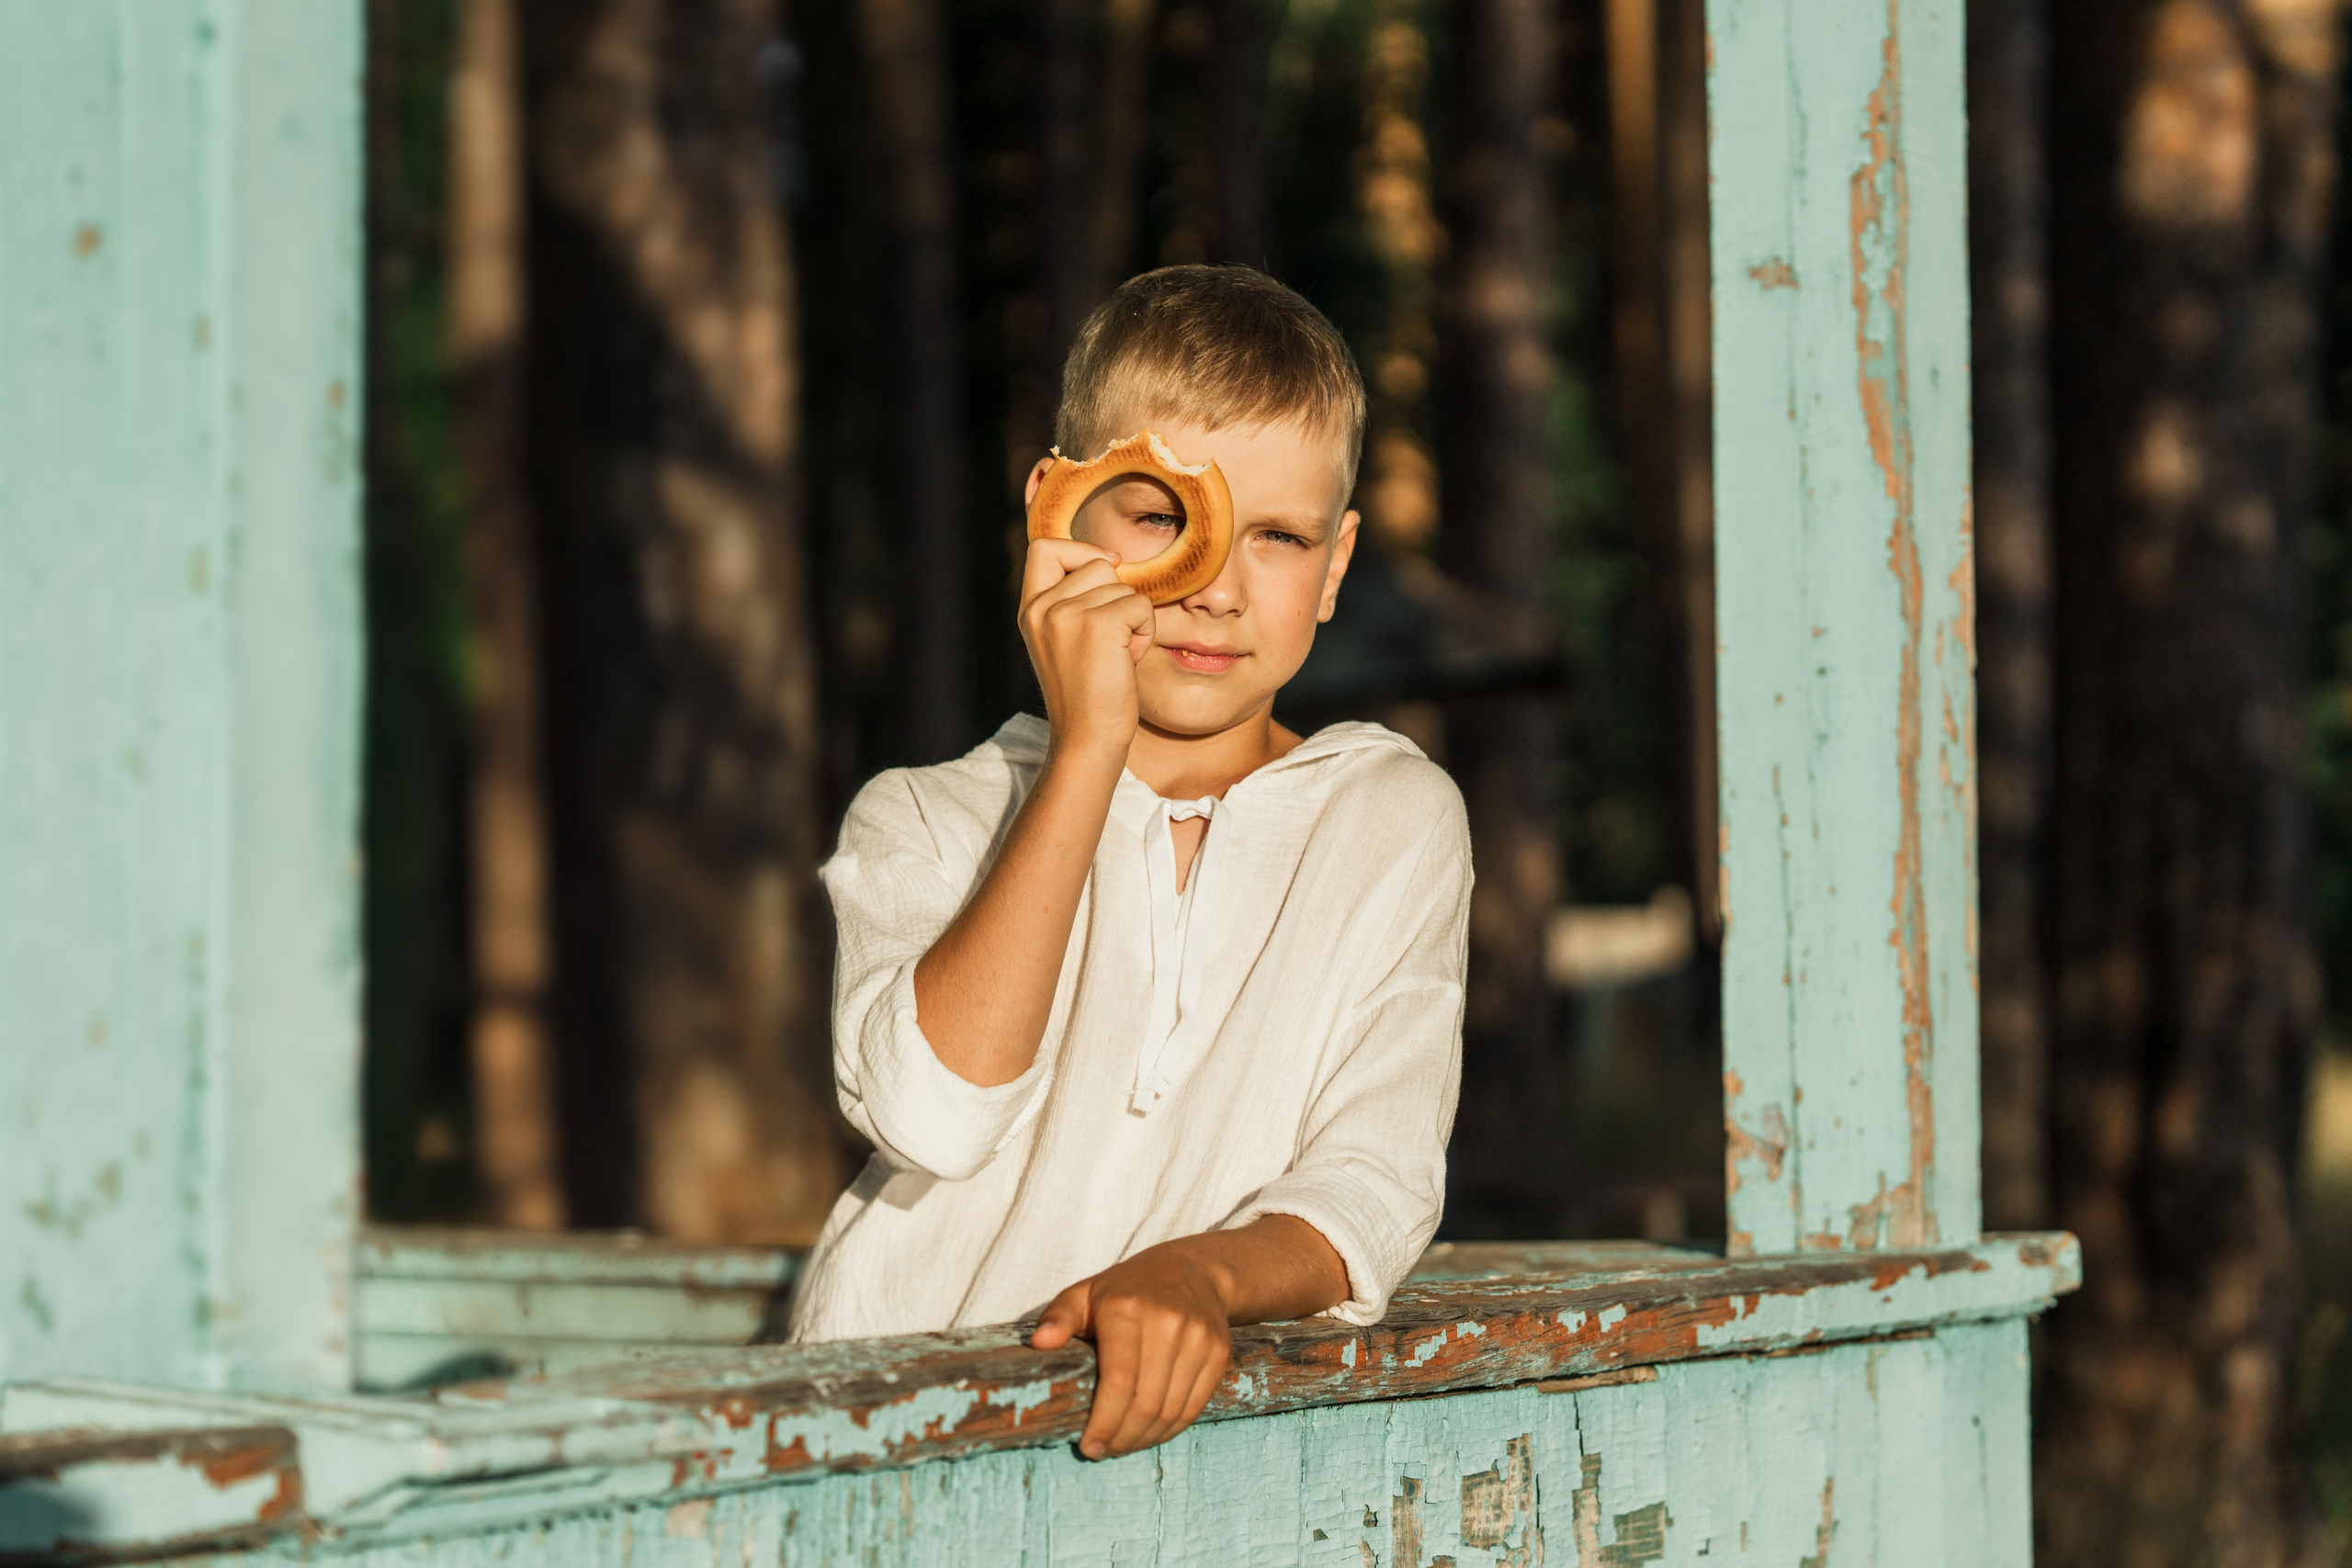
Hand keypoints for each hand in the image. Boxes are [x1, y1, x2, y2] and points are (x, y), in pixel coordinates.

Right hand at [1018, 537, 1155, 760]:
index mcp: (1029, 610)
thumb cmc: (1087, 695)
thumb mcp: (1064, 640)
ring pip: (1124, 585)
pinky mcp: (1098, 625)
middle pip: (1098, 563)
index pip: (1044, 547)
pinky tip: (1127, 659)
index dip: (1079, 549)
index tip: (1105, 568)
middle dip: (1116, 597)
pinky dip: (1145, 631)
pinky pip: (1141, 604)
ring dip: (1132, 618)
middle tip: (1108, 642)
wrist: (1087, 740)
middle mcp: (1041, 608)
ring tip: (1115, 655)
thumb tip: (1110, 556)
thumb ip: (1072, 601)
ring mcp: (1066, 614)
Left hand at [1029, 1240, 1233, 1458]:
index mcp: (1128, 1309)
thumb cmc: (1126, 1289)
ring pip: (1171, 1411)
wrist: (1192, 1270)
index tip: (1088, 1446)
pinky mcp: (1219, 1352)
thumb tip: (1038, 1343)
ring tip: (1123, 1445)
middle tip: (1104, 1450)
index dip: (1104, 1422)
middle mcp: (1168, 1322)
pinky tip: (1150, 1433)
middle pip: (1146, 1402)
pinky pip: (1194, 1406)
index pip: (1119, 1381)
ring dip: (1145, 1438)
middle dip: (1122, 1437)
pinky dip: (1170, 1429)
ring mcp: (1199, 1338)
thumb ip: (1059, 1317)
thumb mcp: (1086, 1293)